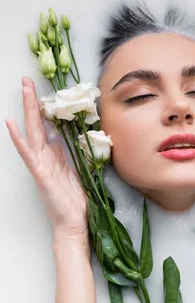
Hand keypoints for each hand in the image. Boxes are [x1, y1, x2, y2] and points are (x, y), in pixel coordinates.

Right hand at [6, 77, 87, 241]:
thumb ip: (67, 154)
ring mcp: (40, 165)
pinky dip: (18, 139)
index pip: (45, 127)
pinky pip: (28, 154)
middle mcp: (43, 157)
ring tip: (23, 90)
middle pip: (36, 124)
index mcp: (52, 156)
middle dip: (31, 101)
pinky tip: (11, 125)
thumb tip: (63, 138)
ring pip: (31, 132)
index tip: (41, 89)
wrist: (73, 223)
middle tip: (26, 80)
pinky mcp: (40, 174)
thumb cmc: (74, 201)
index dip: (42, 108)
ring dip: (26, 111)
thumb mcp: (73, 170)